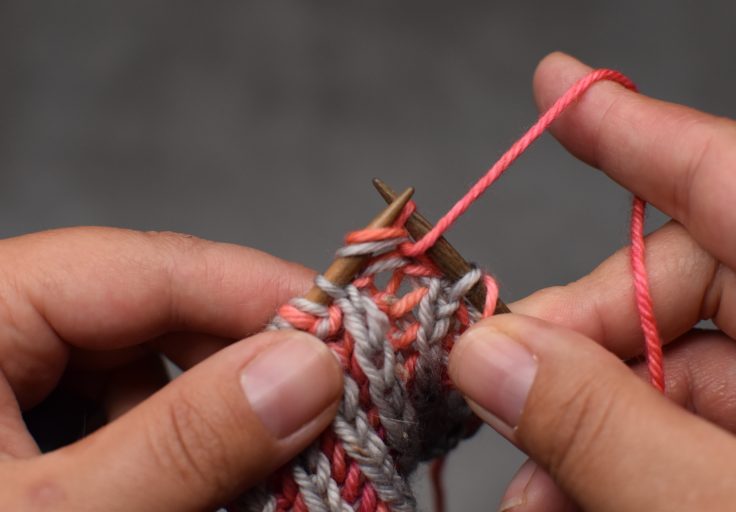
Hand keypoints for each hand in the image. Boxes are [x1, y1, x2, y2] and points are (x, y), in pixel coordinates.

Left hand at [0, 227, 341, 510]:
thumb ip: (185, 441)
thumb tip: (308, 372)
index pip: (141, 264)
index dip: (254, 290)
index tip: (340, 329)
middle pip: (151, 312)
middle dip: (240, 364)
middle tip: (318, 409)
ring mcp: (9, 374)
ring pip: (146, 363)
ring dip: (215, 411)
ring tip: (270, 458)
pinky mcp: (25, 421)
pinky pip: (122, 406)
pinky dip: (177, 440)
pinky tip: (207, 478)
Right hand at [448, 52, 735, 510]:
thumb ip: (607, 429)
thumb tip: (487, 354)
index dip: (637, 129)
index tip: (557, 86)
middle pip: (689, 288)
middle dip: (577, 339)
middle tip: (495, 392)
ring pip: (681, 369)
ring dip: (588, 421)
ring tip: (533, 491)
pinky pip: (699, 427)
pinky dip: (627, 458)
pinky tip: (576, 496)